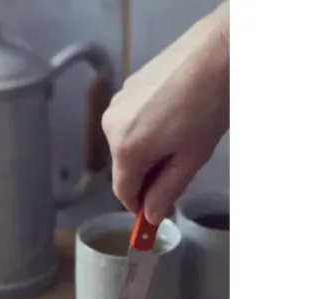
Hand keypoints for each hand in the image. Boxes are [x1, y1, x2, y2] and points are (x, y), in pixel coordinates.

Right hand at [101, 2, 229, 223]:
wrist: (219, 51)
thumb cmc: (209, 102)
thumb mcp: (191, 158)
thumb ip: (166, 192)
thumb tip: (151, 215)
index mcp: (126, 149)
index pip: (124, 192)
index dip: (140, 207)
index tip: (154, 216)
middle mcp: (112, 127)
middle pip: (125, 168)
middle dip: (147, 177)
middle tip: (178, 171)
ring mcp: (117, 105)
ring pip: (127, 145)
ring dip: (148, 152)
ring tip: (179, 138)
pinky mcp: (126, 89)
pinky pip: (130, 123)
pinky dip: (146, 130)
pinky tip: (172, 119)